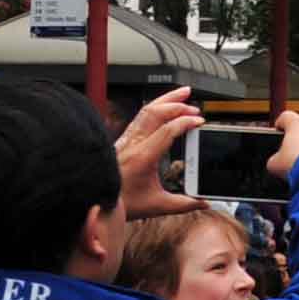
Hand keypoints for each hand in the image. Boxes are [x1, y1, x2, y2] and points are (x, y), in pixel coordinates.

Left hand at [116, 91, 203, 208]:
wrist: (94, 201)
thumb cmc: (120, 203)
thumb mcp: (157, 205)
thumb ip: (184, 204)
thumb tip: (204, 202)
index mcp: (142, 157)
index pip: (167, 130)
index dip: (186, 122)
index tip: (200, 122)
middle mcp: (132, 144)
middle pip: (154, 112)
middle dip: (177, 103)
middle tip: (194, 104)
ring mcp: (125, 140)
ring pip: (145, 111)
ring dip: (165, 100)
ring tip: (181, 94)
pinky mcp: (122, 141)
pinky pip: (139, 117)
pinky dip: (154, 108)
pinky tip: (162, 108)